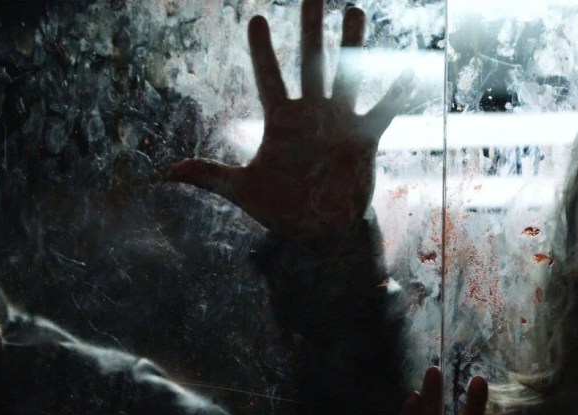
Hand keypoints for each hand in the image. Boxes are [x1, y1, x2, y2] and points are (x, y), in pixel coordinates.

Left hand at [168, 0, 415, 237]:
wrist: (318, 230)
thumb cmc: (281, 207)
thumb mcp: (243, 190)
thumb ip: (210, 175)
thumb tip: (167, 173)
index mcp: (281, 120)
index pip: (268, 77)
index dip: (262, 50)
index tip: (255, 18)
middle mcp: (312, 113)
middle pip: (311, 63)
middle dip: (310, 28)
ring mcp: (339, 122)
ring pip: (348, 76)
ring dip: (353, 46)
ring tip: (355, 11)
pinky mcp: (363, 139)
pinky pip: (382, 111)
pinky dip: (396, 94)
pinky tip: (410, 71)